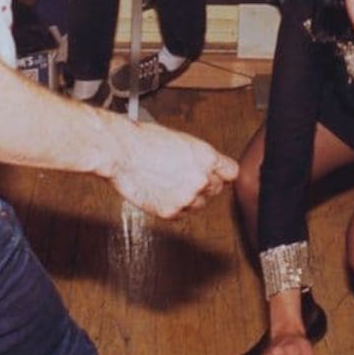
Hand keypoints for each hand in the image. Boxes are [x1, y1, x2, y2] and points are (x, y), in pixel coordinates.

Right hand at [108, 120, 237, 218]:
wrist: (122, 152)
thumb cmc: (145, 140)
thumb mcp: (182, 141)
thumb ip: (199, 157)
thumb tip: (207, 166)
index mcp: (207, 158)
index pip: (231, 172)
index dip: (221, 173)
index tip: (217, 174)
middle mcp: (201, 179)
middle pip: (216, 189)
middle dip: (204, 184)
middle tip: (186, 177)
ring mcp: (187, 198)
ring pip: (199, 204)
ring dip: (189, 197)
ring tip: (170, 183)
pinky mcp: (171, 212)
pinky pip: (180, 213)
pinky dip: (173, 206)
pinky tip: (161, 192)